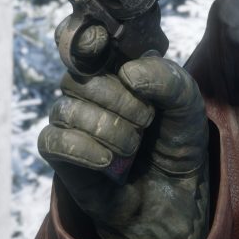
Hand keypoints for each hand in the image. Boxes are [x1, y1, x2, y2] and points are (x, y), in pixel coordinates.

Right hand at [38, 53, 209, 238]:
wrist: (173, 197)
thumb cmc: (177, 144)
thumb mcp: (188, 107)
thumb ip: (168, 81)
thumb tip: (128, 74)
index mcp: (116, 70)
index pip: (87, 42)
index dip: (90, 42)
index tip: (112, 53)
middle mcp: (88, 92)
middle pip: (79, 79)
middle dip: (119, 100)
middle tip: (146, 121)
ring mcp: (72, 123)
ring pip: (65, 110)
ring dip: (107, 129)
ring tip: (133, 147)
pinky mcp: (61, 156)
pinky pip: (51, 141)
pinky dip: (80, 149)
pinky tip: (107, 162)